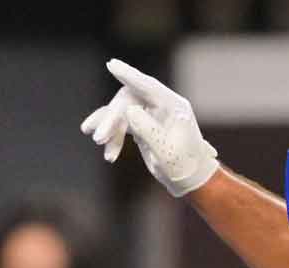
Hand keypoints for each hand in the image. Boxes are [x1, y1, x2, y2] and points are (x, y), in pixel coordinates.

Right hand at [79, 59, 218, 197]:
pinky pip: (122, 124)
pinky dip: (114, 137)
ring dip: (109, 128)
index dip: (129, 75)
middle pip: (129, 100)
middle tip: (98, 138)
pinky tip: (108, 154)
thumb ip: (148, 129)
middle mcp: (162, 106)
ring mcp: (152, 114)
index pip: (149, 86)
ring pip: (122, 112)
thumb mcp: (165, 150)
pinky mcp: (143, 124)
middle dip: (111, 117)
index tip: (111, 64)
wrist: (190, 180)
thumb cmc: (183, 166)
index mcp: (174, 106)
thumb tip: (129, 110)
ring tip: (98, 142)